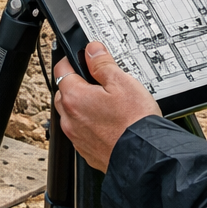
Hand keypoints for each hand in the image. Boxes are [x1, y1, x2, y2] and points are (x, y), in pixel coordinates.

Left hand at [52, 43, 161, 171]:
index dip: (72, 59)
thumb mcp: (122, 82)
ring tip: (105, 103)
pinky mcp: (87, 152)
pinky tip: (108, 123)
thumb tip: (92, 50)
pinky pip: (81, 132)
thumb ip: (102, 63)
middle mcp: (70, 119)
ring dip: (81, 106)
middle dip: (75, 83)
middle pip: (64, 93)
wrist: (145, 157)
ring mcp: (77, 138)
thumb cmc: (135, 122)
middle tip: (96, 81)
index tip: (83, 57)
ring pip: (71, 114)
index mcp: (75, 98)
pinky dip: (89, 125)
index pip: (62, 69)